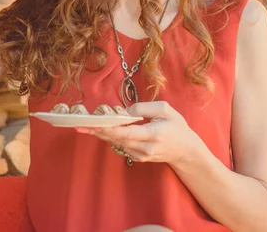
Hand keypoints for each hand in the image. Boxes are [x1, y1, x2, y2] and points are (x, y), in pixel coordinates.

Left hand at [76, 101, 200, 165]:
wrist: (186, 151)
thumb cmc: (177, 127)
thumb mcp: (165, 110)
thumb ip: (144, 108)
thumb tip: (124, 111)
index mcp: (152, 134)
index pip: (126, 132)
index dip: (108, 128)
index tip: (94, 123)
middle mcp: (145, 148)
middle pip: (117, 139)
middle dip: (98, 131)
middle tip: (80, 125)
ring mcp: (141, 155)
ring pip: (117, 143)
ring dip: (102, 135)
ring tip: (85, 126)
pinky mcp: (139, 158)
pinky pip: (122, 146)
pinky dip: (112, 138)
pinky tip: (102, 131)